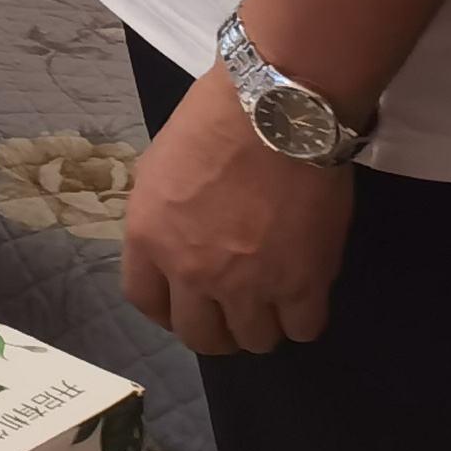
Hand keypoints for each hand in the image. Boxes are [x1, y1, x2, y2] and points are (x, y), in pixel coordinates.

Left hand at [119, 66, 350, 355]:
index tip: (184, 306)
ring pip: (255, 340)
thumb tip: (178, 244)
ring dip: (262, 325)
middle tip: (233, 312)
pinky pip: (304, 328)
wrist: (277, 111)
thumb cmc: (215, 122)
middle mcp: (192, 271)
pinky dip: (303, 318)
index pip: (146, 302)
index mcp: (149, 238)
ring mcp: (248, 284)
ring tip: (272, 301)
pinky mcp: (302, 283)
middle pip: (202, 336)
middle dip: (217, 331)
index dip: (168, 311)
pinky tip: (303, 296)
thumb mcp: (161, 169)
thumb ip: (164, 219)